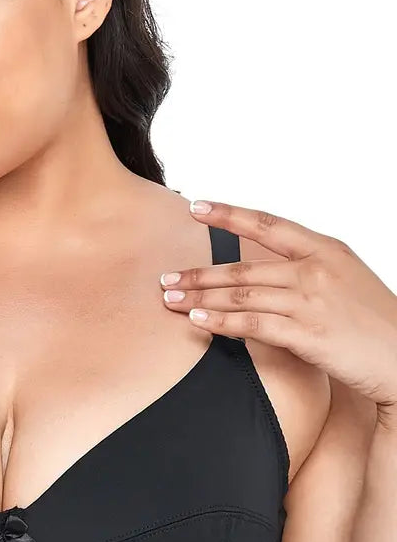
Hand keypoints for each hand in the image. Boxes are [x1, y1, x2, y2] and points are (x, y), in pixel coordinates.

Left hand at [158, 199, 396, 409]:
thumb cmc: (375, 323)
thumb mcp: (345, 281)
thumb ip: (306, 271)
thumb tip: (263, 273)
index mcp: (326, 249)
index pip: (269, 225)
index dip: (229, 215)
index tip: (197, 207)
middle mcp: (316, 270)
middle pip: (243, 266)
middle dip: (199, 272)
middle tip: (166, 277)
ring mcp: (311, 301)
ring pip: (241, 293)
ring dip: (200, 297)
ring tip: (171, 299)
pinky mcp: (307, 334)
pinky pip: (253, 324)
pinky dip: (221, 321)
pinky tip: (199, 320)